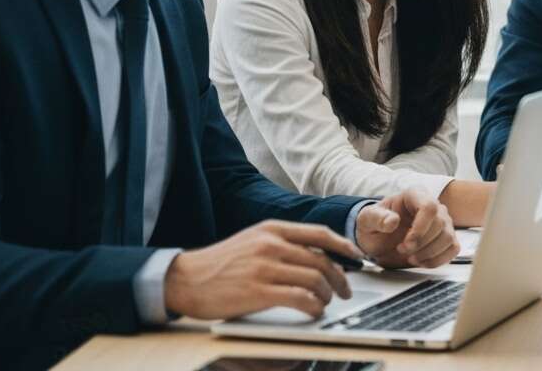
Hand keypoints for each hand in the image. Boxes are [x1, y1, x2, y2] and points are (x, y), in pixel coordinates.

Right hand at [163, 220, 358, 319]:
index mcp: (272, 229)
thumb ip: (281, 244)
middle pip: (321, 259)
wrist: (185, 279)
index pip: (319, 233)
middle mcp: (271, 244)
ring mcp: (265, 267)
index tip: (356, 258)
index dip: (343, 246)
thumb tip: (316, 255)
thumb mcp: (252, 241)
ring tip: (325, 303)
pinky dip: (314, 306)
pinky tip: (314, 312)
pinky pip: (300, 298)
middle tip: (343, 290)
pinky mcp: (258, 291)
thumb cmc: (220, 264)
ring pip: (314, 279)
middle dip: (339, 277)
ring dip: (326, 294)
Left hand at [356, 188, 458, 268]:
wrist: (380, 239)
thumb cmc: (375, 225)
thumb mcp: (367, 220)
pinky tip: (422, 261)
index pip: (429, 207)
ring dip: (429, 253)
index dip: (420, 228)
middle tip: (402, 250)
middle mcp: (433, 205)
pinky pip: (453, 249)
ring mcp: (443, 222)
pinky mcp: (447, 237)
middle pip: (440, 225)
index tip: (406, 244)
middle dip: (421, 244)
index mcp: (414, 195)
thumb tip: (392, 221)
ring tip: (411, 257)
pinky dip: (438, 260)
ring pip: (448, 238)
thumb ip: (376, 218)